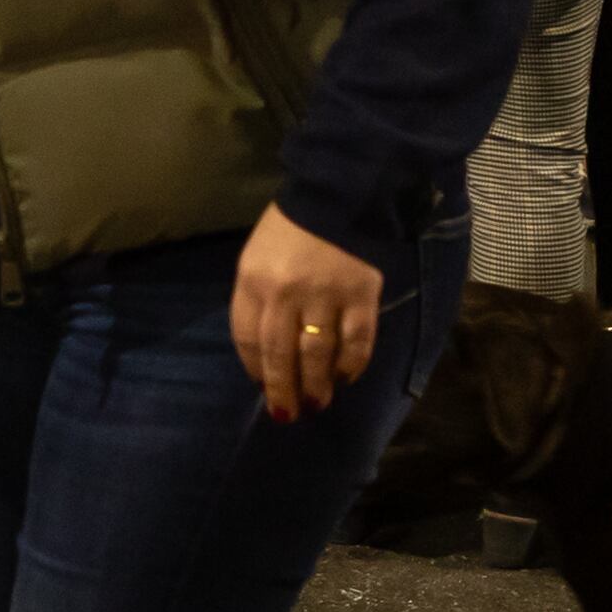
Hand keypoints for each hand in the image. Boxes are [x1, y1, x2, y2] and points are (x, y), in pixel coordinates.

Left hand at [230, 207, 387, 421]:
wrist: (337, 197)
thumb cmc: (289, 233)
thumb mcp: (256, 260)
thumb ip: (257, 303)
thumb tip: (264, 359)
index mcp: (254, 280)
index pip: (249, 338)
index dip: (255, 369)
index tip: (262, 386)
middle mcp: (287, 291)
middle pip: (281, 355)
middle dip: (283, 391)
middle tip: (287, 415)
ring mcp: (326, 295)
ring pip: (318, 355)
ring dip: (316, 387)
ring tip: (316, 404)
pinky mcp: (362, 296)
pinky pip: (356, 343)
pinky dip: (351, 366)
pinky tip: (345, 377)